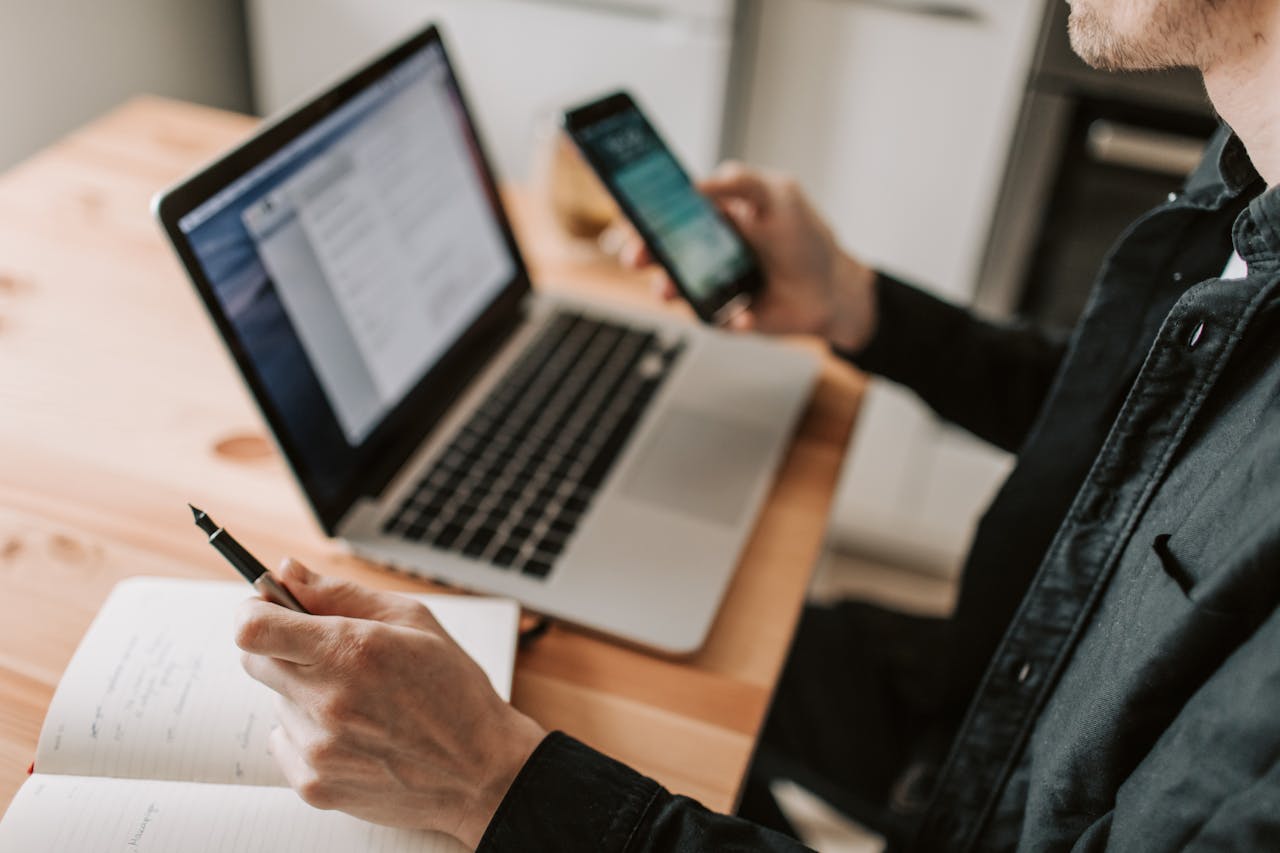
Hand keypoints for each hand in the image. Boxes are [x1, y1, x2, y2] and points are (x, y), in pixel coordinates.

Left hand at [235, 559, 545, 847]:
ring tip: (361, 704)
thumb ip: (340, 593)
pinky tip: (356, 735)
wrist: (481, 771)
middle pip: (255, 661)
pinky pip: (286, 743)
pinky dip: (311, 734)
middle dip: (283, 648)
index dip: (253, 610)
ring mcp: (317, 748)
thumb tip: (287, 572)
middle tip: (329, 655)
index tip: (267, 608)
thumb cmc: (455, 691)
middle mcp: (326, 700)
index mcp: (349, 650)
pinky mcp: (315, 784)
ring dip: (306, 694)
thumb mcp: (414, 620)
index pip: (253, 627)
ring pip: (279, 702)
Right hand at [620, 162, 878, 350]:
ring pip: (673, 286)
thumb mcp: (779, 196)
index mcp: (713, 215)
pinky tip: (744, 314)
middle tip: (636, 257)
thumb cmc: (806, 239)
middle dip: (642, 252)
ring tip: (671, 292)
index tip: (630, 215)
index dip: (645, 212)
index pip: (668, 209)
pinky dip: (725, 317)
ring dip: (668, 288)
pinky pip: (709, 317)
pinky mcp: (721, 314)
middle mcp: (706, 248)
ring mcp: (710, 282)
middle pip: (660, 249)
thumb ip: (741, 181)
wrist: (832, 291)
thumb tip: (696, 183)